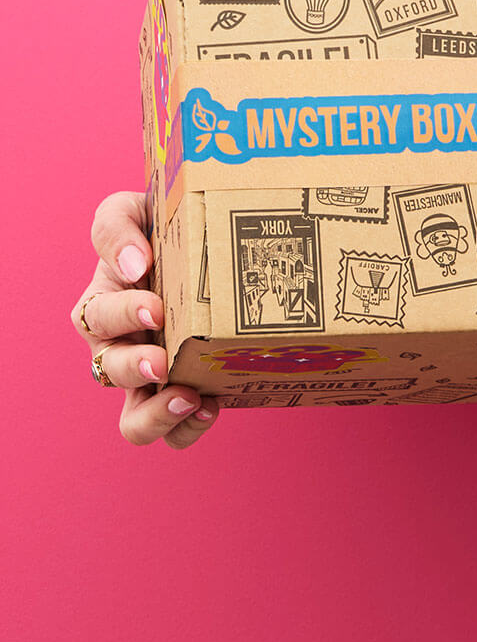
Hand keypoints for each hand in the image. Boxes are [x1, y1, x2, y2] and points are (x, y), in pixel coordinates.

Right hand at [71, 191, 219, 448]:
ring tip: (191, 398)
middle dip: (135, 370)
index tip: (155, 307)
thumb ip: (117, 226)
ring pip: (134, 421)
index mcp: (103, 304)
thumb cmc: (162, 226)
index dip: (123, 315)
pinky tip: (214, 405)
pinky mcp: (185, 393)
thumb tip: (130, 263)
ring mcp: (152, 377)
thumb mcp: (132, 210)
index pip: (98, 318)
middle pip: (109, 376)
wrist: (208, 241)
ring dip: (158, 416)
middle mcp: (120, 347)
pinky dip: (189, 428)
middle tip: (164, 362)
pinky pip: (176, 431)